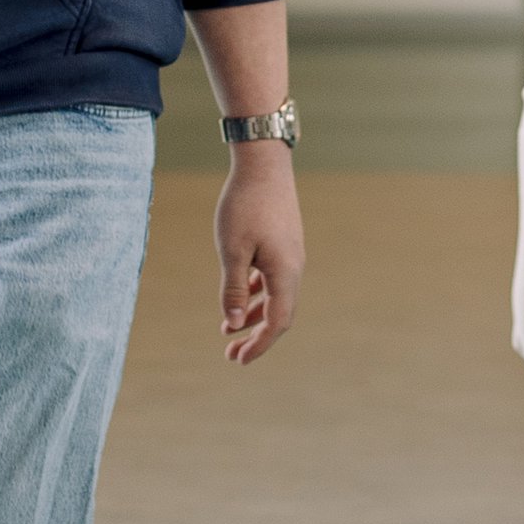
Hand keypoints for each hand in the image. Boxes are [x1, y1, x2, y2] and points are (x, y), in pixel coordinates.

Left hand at [213, 143, 302, 363]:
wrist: (264, 164)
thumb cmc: (244, 206)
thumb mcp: (231, 251)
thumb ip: (232, 289)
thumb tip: (233, 325)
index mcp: (285, 273)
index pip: (277, 322)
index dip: (259, 345)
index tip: (237, 360)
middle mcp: (294, 268)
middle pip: (281, 314)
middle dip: (257, 337)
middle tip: (232, 355)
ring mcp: (292, 255)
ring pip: (277, 297)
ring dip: (255, 316)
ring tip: (229, 329)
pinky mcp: (285, 244)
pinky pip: (275, 279)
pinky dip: (258, 294)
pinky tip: (239, 296)